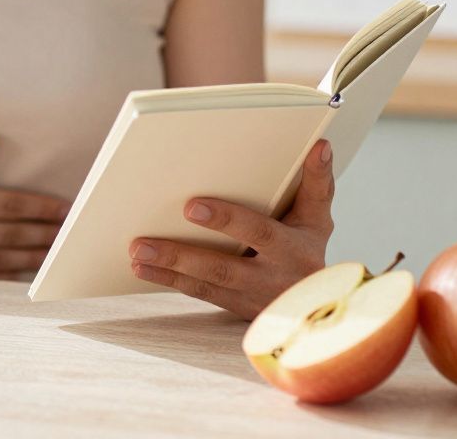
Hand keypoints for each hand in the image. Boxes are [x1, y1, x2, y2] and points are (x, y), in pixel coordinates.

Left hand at [128, 139, 335, 319]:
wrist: (316, 309)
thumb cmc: (308, 251)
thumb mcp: (318, 220)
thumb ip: (317, 184)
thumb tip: (320, 146)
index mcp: (292, 249)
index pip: (259, 232)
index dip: (227, 219)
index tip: (191, 206)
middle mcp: (271, 277)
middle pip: (222, 267)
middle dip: (181, 254)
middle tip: (141, 241)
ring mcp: (251, 297)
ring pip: (205, 284)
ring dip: (167, 269)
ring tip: (136, 253)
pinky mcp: (234, 307)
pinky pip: (199, 293)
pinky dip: (169, 281)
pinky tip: (142, 268)